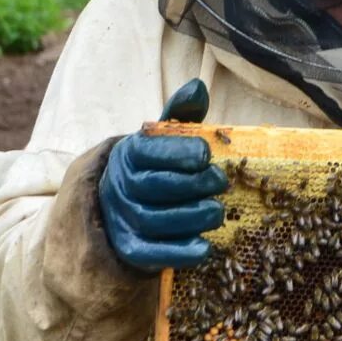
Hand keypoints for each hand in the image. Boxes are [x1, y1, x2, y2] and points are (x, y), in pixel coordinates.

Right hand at [99, 80, 227, 273]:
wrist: (123, 203)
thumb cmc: (156, 165)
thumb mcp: (164, 137)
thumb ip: (181, 113)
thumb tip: (197, 87)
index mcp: (129, 154)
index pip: (148, 152)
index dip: (177, 153)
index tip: (205, 154)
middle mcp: (120, 186)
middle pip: (153, 187)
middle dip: (192, 185)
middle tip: (221, 183)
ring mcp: (122, 219)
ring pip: (154, 221)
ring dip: (191, 218)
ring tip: (218, 212)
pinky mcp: (130, 248)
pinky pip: (151, 253)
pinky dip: (179, 252)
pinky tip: (205, 247)